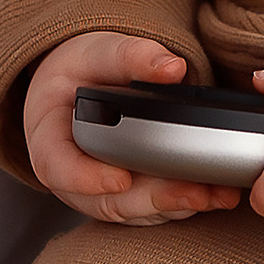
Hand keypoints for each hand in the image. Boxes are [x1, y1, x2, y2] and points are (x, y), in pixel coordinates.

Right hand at [22, 33, 242, 223]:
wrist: (76, 87)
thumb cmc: (79, 72)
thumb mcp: (97, 52)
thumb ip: (130, 56)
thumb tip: (172, 68)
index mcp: (48, 136)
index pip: (58, 165)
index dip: (86, 178)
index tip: (119, 180)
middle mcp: (69, 175)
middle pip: (105, 200)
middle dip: (152, 200)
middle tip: (193, 192)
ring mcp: (96, 193)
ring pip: (133, 212)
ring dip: (175, 207)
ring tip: (215, 194)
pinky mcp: (124, 198)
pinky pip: (149, 211)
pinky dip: (181, 204)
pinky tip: (213, 193)